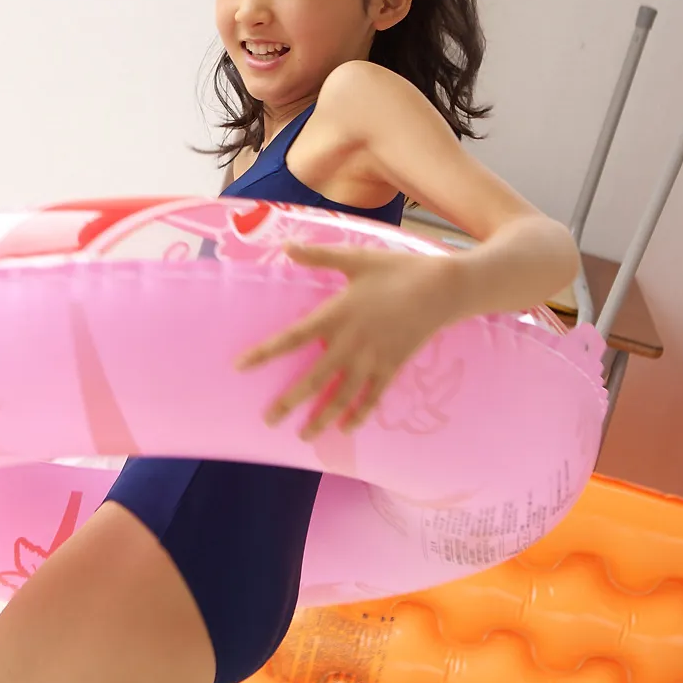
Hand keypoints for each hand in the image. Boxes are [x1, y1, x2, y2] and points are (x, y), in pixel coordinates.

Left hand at [234, 243, 456, 439]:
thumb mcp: (355, 258)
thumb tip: (286, 246)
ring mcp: (372, 359)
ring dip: (321, 417)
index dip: (265, 352)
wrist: (442, 288)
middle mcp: (350, 342)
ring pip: (342, 396)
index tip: (240, 366)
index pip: (293, 337)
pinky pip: (372, 397)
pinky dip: (359, 414)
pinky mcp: (392, 367)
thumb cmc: (396, 270)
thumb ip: (319, 256)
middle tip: (268, 419)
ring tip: (303, 436)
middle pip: (314, 378)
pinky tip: (345, 428)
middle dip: (290, 401)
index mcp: (336, 314)